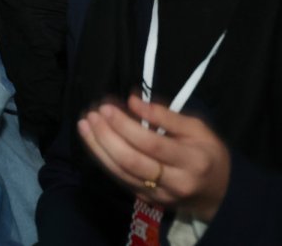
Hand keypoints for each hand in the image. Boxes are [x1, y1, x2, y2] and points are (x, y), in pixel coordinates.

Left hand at [78, 94, 231, 221]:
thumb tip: (132, 101)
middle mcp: (176, 182)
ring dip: (98, 147)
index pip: (151, 144)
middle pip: (131, 160)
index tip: (107, 107)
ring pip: (120, 172)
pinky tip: (93, 141)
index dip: (125, 126)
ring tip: (85, 125)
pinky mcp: (146, 200)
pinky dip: (103, 158)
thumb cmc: (207, 153)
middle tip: (92, 115)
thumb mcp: (197, 129)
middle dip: (106, 136)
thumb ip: (166, 116)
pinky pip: (119, 178)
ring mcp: (159, 195)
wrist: (218, 193)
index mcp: (193, 161)